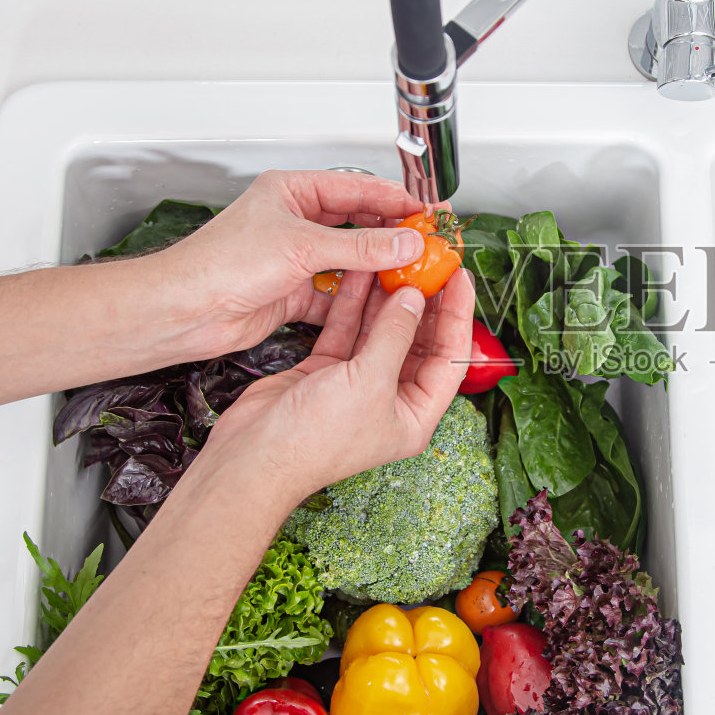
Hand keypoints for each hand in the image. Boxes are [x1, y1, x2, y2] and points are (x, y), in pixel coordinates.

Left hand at [153, 169, 430, 359]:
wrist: (184, 310)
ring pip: (348, 260)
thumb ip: (361, 246)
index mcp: (291, 191)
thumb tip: (404, 241)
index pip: (356, 188)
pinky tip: (377, 302)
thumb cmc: (219, 264)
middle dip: (392, 235)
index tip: (427, 211)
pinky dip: (355, 299)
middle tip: (427, 242)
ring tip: (411, 273)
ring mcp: (293, 258)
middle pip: (357, 224)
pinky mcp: (291, 291)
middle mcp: (293, 221)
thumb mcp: (302, 246)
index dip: (396, 199)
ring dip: (376, 268)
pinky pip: (334, 293)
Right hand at [189, 266, 476, 510]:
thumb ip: (395, 335)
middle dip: (422, 301)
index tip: (459, 277)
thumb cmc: (316, 439)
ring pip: (380, 330)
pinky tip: (359, 273)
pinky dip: (353, 304)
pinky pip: (348, 330)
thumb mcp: (370, 382)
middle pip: (417, 340)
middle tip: (428, 262)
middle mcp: (391, 399)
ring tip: (394, 259)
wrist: (255, 455)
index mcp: (415, 414)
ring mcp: (358, 383)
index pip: (450, 357)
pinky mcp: (327, 371)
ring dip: (385, 296)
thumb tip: (414, 297)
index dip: (458, 315)